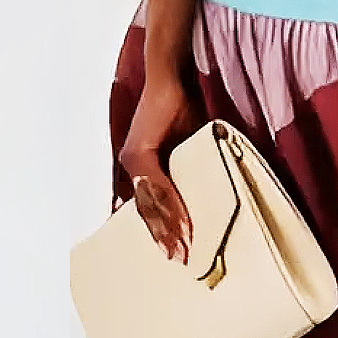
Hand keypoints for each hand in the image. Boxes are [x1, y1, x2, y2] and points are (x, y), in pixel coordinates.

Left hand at [118, 62, 202, 262]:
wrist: (171, 77)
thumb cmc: (182, 106)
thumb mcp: (189, 143)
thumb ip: (190, 165)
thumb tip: (206, 186)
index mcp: (142, 167)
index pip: (151, 204)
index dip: (163, 228)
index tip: (176, 251)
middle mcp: (132, 166)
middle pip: (148, 210)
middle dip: (165, 236)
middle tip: (180, 260)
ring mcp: (133, 161)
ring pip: (152, 203)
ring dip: (169, 228)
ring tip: (183, 250)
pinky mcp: (139, 153)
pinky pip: (157, 187)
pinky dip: (171, 206)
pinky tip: (183, 223)